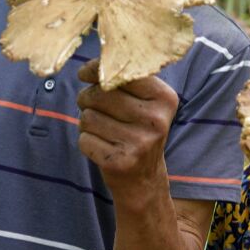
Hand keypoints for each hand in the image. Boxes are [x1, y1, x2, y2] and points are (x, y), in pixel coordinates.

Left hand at [76, 59, 178, 192]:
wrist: (144, 180)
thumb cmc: (136, 130)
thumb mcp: (143, 102)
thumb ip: (122, 81)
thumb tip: (88, 69)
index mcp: (165, 98)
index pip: (122, 73)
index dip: (96, 70)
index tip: (84, 74)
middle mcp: (156, 120)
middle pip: (100, 94)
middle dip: (88, 98)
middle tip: (94, 106)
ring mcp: (140, 143)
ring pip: (88, 117)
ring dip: (87, 122)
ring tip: (103, 130)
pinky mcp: (120, 162)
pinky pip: (84, 139)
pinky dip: (86, 141)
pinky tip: (102, 147)